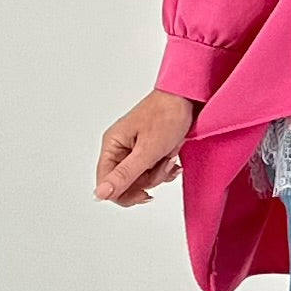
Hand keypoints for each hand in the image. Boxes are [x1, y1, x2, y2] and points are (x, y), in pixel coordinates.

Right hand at [94, 89, 197, 206]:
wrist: (190, 95)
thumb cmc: (167, 114)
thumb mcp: (147, 150)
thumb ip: (124, 174)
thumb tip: (100, 194)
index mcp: (112, 145)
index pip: (106, 184)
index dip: (124, 194)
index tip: (145, 193)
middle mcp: (121, 148)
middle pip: (126, 183)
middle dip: (149, 179)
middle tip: (163, 164)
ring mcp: (136, 148)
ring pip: (142, 178)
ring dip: (160, 171)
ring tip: (171, 155)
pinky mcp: (150, 148)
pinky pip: (153, 169)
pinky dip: (166, 166)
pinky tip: (174, 157)